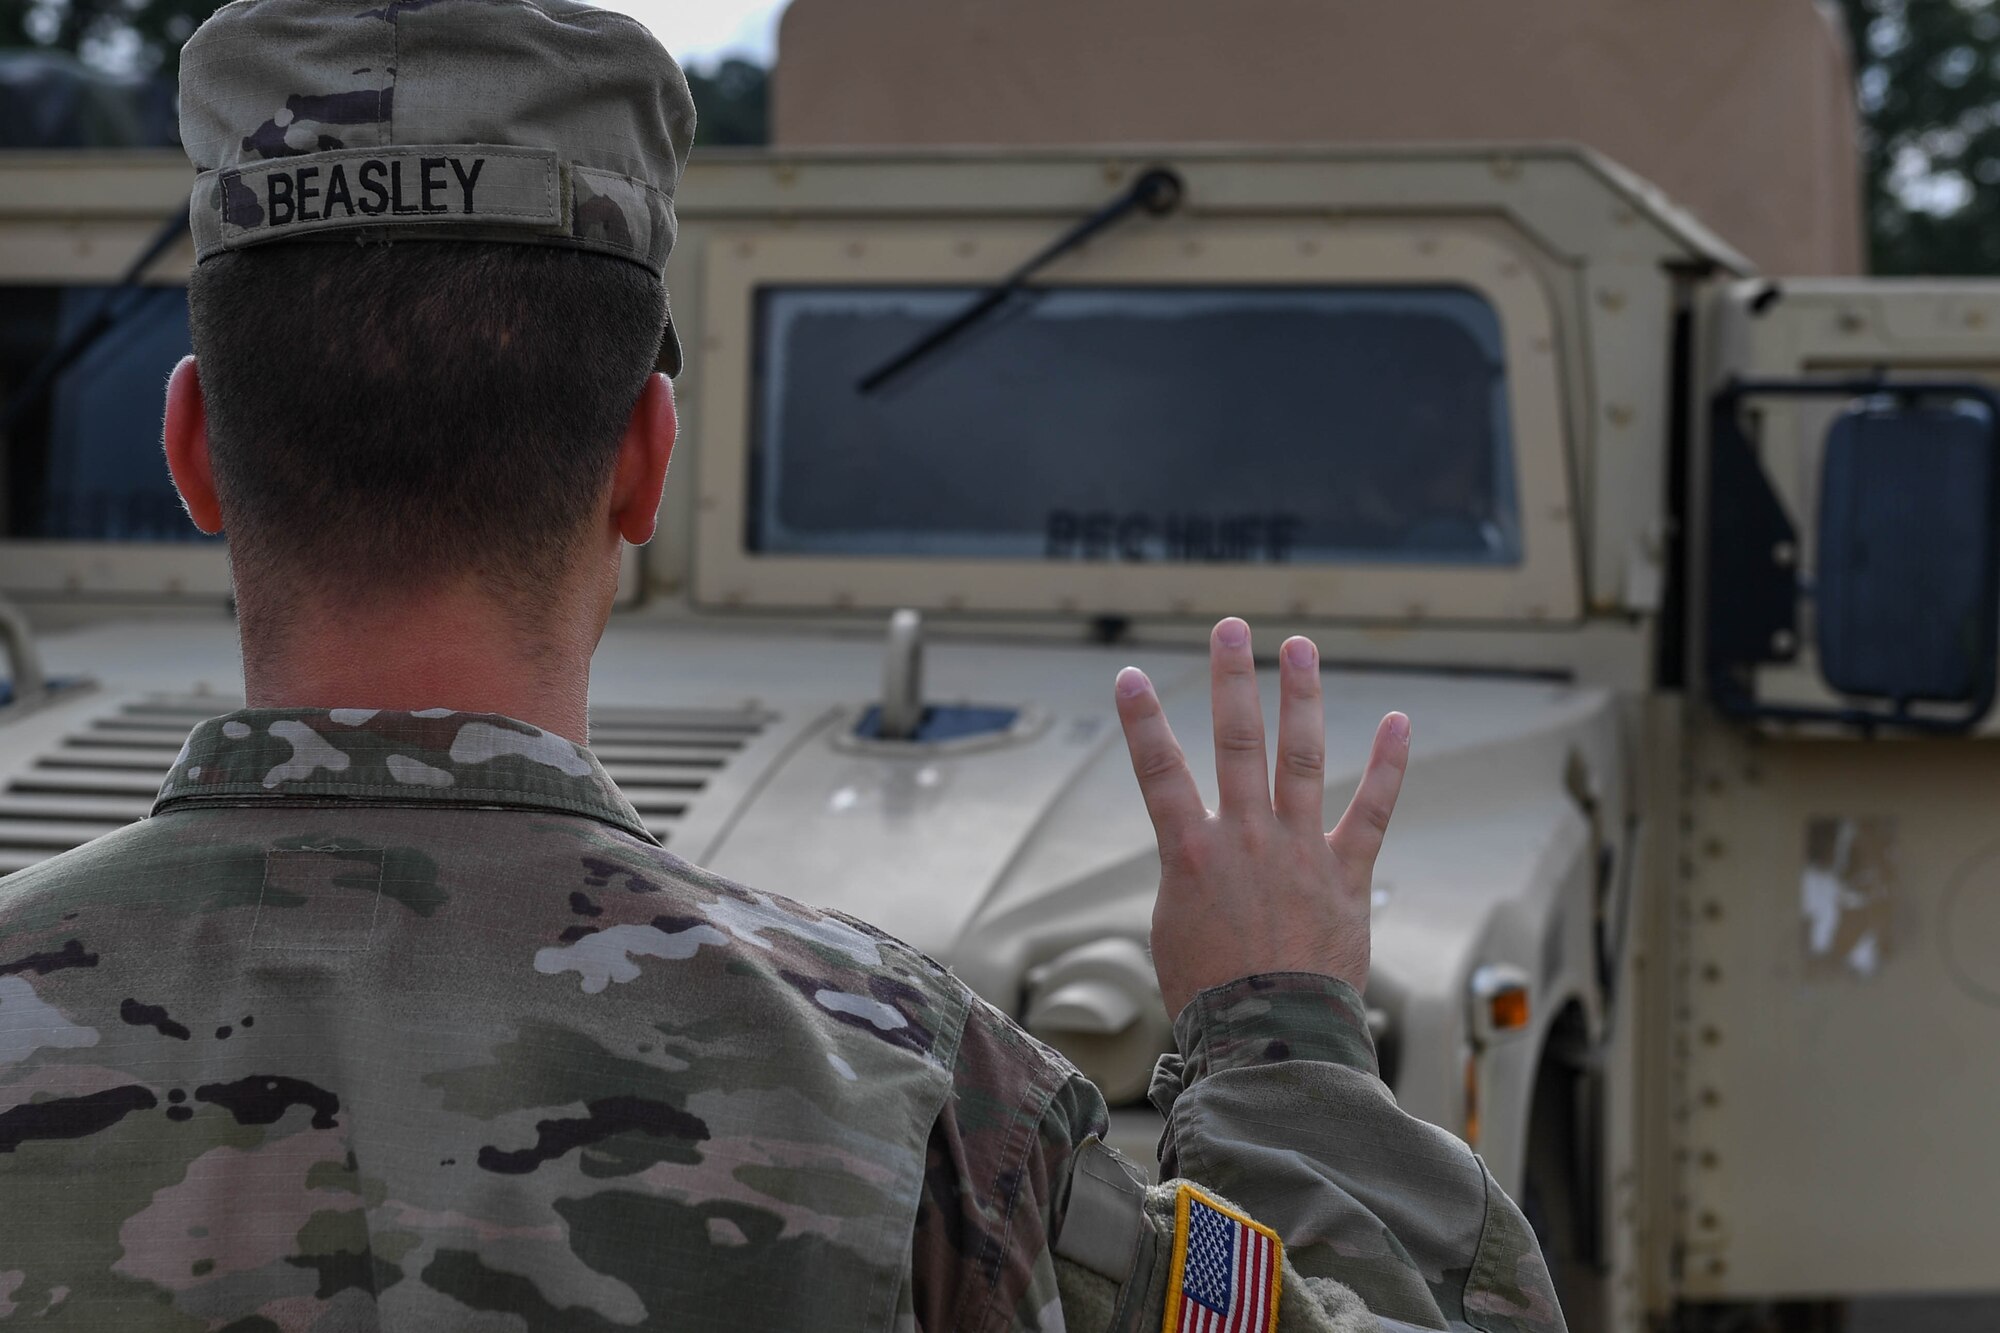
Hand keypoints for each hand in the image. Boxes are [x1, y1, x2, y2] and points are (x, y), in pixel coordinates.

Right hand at [1114, 617, 1410, 1016]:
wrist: (1270, 1039)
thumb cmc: (1209, 994)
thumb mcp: (1173, 929)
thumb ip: (1189, 878)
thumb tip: (1200, 859)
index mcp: (1192, 854)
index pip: (1158, 772)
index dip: (1141, 720)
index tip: (1129, 675)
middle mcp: (1247, 839)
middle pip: (1236, 741)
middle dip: (1232, 678)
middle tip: (1231, 628)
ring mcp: (1300, 851)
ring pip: (1301, 757)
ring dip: (1301, 697)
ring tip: (1300, 646)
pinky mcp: (1346, 876)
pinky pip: (1371, 811)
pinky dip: (1388, 766)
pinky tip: (1396, 721)